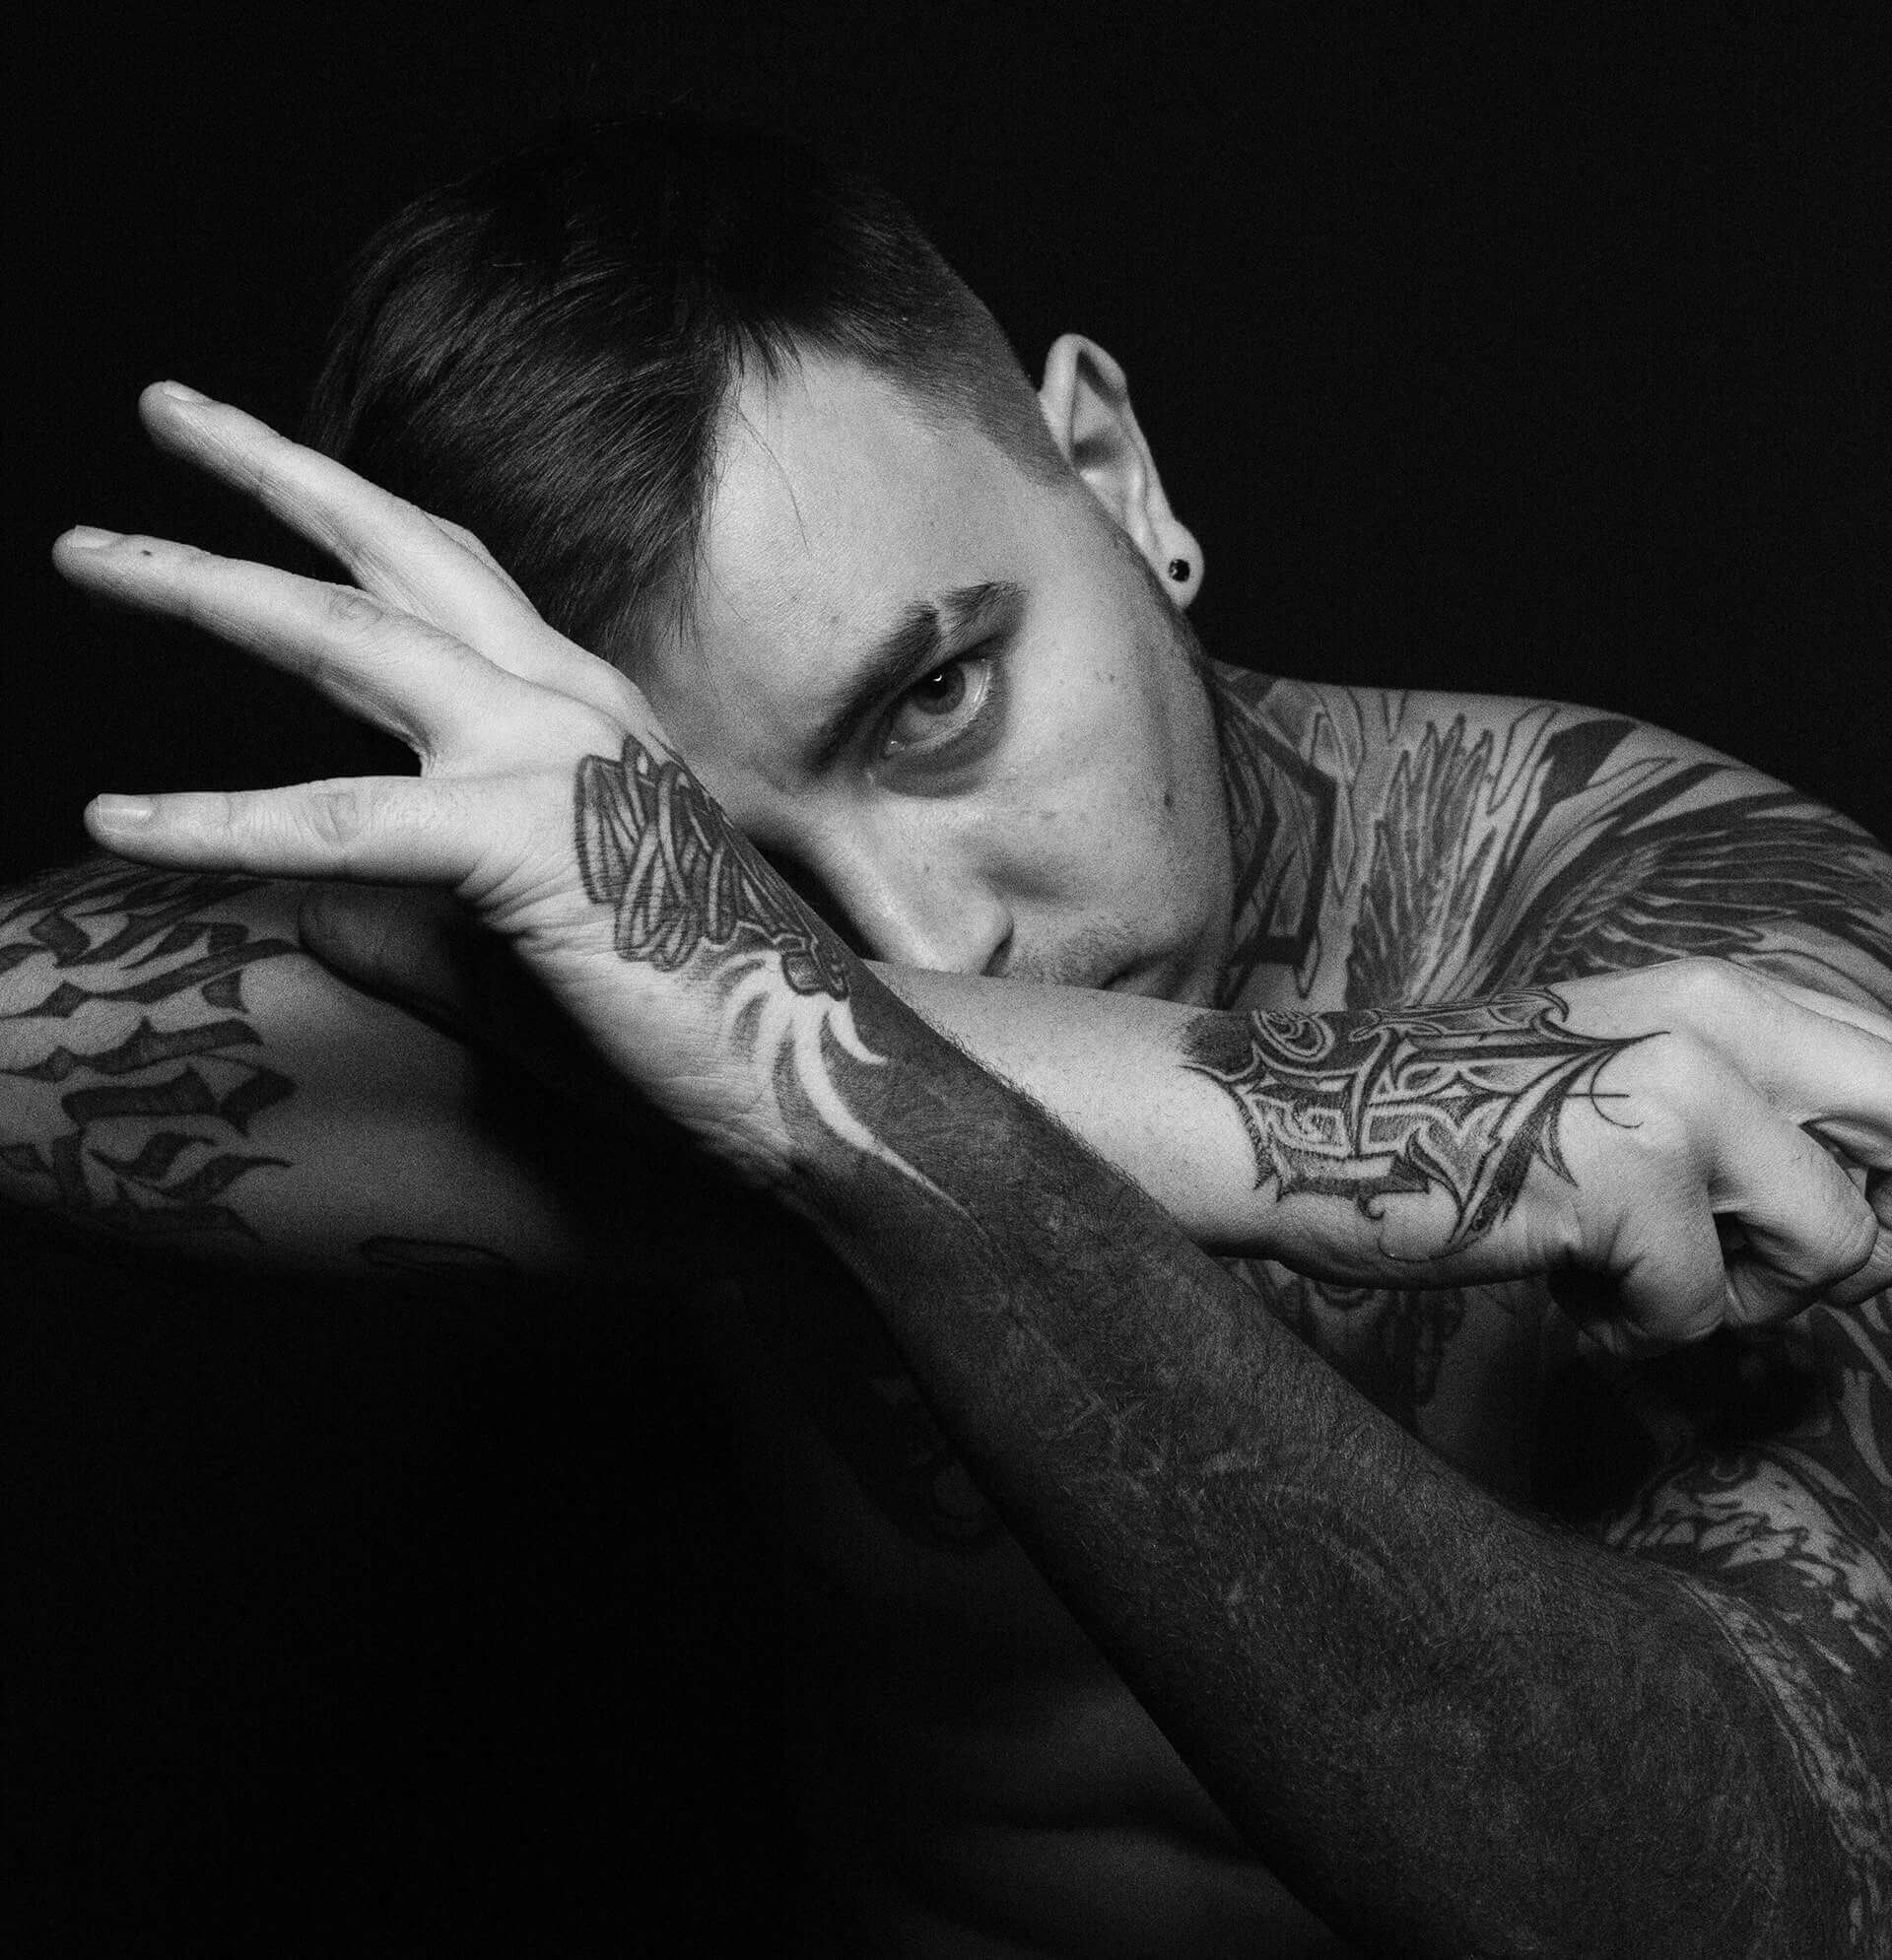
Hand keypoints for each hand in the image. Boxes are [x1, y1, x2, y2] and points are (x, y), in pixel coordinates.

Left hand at [52, 385, 855, 1174]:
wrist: (816, 1070)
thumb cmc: (688, 1012)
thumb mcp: (528, 948)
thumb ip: (410, 921)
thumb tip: (308, 915)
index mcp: (582, 711)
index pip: (450, 583)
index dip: (347, 521)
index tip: (269, 480)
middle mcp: (568, 701)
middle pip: (397, 551)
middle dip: (271, 470)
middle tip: (164, 408)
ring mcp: (551, 757)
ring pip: (348, 640)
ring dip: (208, 583)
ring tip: (90, 553)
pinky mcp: (524, 844)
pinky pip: (340, 823)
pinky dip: (219, 822)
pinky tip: (116, 819)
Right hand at [1196, 962, 1891, 1352]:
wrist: (1300, 1119)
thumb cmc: (1454, 1124)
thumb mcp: (1622, 1086)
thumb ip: (1756, 1123)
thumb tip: (1881, 1230)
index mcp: (1727, 993)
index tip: (1838, 1237)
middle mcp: (1722, 1019)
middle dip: (1848, 1241)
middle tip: (1744, 1262)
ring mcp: (1682, 1089)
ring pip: (1845, 1251)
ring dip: (1734, 1296)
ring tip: (1620, 1266)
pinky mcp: (1631, 1174)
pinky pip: (1705, 1312)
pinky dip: (1634, 1331)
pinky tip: (1559, 1283)